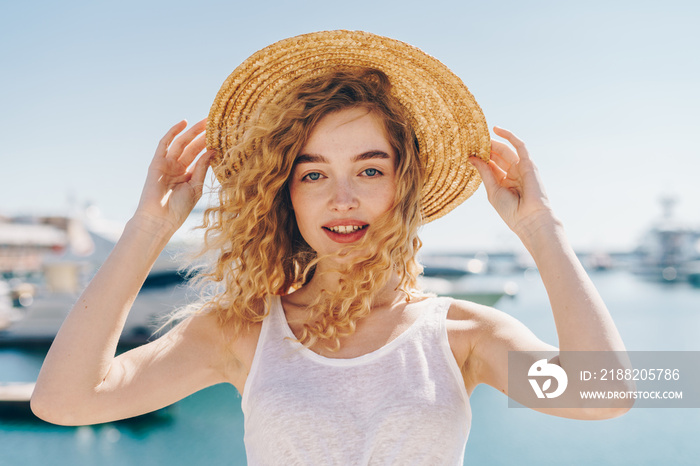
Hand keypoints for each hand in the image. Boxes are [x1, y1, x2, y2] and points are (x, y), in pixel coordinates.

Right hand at [134, 119, 212, 233]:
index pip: (200, 156)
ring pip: (182, 143)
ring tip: (206, 121)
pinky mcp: (157, 162)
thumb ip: (203, 168)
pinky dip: (173, 132)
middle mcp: (177, 167)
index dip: (210, 145)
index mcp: (188, 175)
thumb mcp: (196, 187)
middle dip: (204, 135)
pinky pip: (164, 143)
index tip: (222, 136)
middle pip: (192, 147)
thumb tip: (213, 151)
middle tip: (217, 122)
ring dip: (193, 131)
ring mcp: (167, 164)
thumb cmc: (178, 208)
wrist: (160, 219)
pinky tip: (184, 123)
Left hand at [469, 127, 553, 237]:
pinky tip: (496, 129)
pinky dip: (509, 136)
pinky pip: (519, 146)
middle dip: (485, 149)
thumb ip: (484, 172)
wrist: (529, 219)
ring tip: (479, 135)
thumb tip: (472, 157)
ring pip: (505, 150)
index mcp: (503, 182)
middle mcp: (512, 174)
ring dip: (493, 142)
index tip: (466, 150)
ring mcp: (521, 168)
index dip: (479, 158)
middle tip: (471, 140)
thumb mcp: (492, 190)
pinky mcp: (528, 163)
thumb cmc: (511, 211)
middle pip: (497, 156)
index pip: (490, 165)